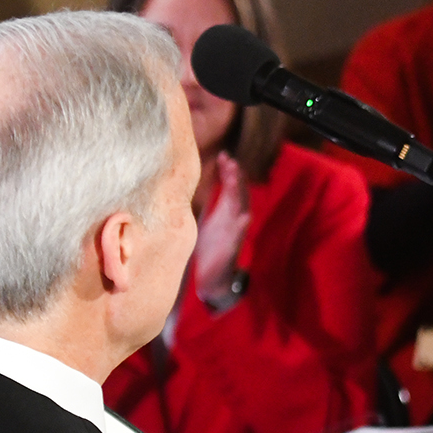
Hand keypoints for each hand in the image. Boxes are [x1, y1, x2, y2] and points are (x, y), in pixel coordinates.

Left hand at [191, 153, 248, 305]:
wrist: (212, 278)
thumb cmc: (209, 248)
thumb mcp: (203, 221)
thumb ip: (203, 202)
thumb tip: (188, 183)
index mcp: (226, 212)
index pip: (230, 187)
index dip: (229, 171)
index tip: (223, 155)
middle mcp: (233, 220)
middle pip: (237, 193)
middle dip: (235, 177)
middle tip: (230, 160)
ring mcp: (234, 233)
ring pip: (240, 209)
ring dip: (239, 194)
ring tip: (235, 178)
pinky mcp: (232, 249)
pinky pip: (239, 236)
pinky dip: (242, 226)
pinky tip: (243, 216)